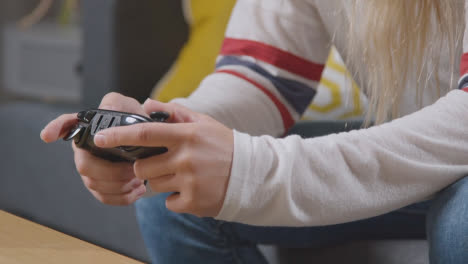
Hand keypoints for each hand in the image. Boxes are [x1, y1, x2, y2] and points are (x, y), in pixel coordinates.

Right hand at [40, 92, 147, 204]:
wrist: (148, 142)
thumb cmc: (135, 122)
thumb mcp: (129, 107)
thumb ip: (119, 104)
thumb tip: (109, 108)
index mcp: (89, 128)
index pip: (66, 124)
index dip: (55, 129)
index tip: (48, 136)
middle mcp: (84, 149)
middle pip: (84, 166)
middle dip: (110, 172)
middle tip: (133, 170)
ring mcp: (90, 169)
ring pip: (95, 184)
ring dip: (120, 186)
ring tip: (139, 180)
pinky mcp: (100, 185)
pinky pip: (105, 197)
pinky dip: (123, 197)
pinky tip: (138, 190)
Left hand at [93, 99, 233, 216]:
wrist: (251, 174)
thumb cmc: (223, 145)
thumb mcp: (203, 123)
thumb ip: (174, 113)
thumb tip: (146, 104)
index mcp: (187, 135)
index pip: (146, 133)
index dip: (119, 135)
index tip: (100, 138)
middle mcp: (186, 158)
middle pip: (143, 166)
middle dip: (146, 166)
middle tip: (165, 163)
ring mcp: (190, 181)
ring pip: (153, 185)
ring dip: (162, 182)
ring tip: (184, 176)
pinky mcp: (193, 202)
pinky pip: (168, 203)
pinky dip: (175, 199)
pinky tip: (191, 190)